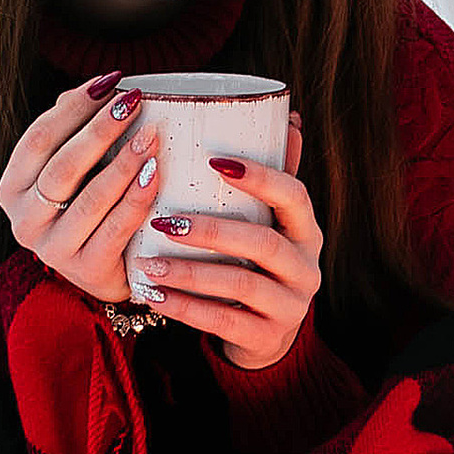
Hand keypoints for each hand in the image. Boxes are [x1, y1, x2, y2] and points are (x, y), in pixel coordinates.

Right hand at [0, 75, 157, 307]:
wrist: (107, 272)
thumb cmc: (91, 210)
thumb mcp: (74, 173)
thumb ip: (75, 132)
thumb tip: (98, 89)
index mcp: (13, 188)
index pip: (39, 139)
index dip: (74, 108)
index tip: (110, 82)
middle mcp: (24, 220)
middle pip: (63, 166)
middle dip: (101, 130)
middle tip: (134, 102)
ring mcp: (52, 249)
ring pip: (90, 198)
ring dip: (124, 163)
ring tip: (151, 136)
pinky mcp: (85, 269)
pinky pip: (116, 227)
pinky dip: (137, 198)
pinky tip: (155, 174)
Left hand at [131, 113, 322, 371]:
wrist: (267, 337)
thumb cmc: (259, 266)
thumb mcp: (271, 224)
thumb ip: (274, 178)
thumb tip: (289, 116)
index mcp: (306, 231)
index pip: (295, 196)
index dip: (260, 177)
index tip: (215, 160)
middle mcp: (305, 268)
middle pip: (264, 243)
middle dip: (212, 230)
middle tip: (163, 220)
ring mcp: (290, 306)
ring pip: (240, 284)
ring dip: (189, 272)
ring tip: (147, 261)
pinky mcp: (266, 338)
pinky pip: (223, 321)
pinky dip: (184, 308)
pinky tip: (153, 295)